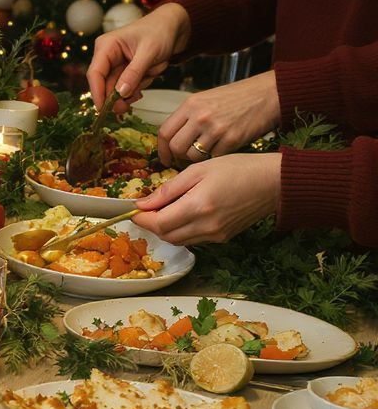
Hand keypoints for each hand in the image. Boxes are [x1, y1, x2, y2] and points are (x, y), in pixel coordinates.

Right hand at [86, 3, 190, 111]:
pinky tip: (147, 79)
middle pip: (104, 84)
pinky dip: (137, 88)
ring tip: (148, 77)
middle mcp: (107, 56)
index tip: (103, 109)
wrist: (175, 26)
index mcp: (106, 46)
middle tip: (126, 108)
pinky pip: (127, 87)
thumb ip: (134, 73)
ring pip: (116, 88)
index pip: (95, 73)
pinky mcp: (125, 71)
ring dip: (132, 90)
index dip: (97, 92)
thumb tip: (121, 93)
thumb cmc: (160, 31)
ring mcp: (116, 64)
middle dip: (117, 96)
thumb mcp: (149, 52)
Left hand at [132, 153, 280, 244]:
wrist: (273, 182)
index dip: (142, 219)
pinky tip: (186, 214)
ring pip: (179, 240)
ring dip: (167, 229)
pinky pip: (193, 239)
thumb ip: (168, 190)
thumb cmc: (237, 168)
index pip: (158, 224)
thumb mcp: (197, 171)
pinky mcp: (223, 238)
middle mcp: (206, 227)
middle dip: (153, 224)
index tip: (134, 210)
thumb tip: (143, 204)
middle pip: (166, 235)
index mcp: (197, 207)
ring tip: (167, 209)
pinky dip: (182, 230)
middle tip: (150, 208)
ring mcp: (216, 236)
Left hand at [156, 71, 279, 166]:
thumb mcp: (206, 100)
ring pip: (193, 156)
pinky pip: (214, 157)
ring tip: (206, 151)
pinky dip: (215, 157)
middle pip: (176, 147)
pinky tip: (222, 149)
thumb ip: (188, 117)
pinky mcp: (232, 140)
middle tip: (184, 159)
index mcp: (190, 104)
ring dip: (197, 159)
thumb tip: (172, 140)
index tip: (165, 158)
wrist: (268, 94)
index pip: (164, 132)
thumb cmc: (237, 97)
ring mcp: (216, 128)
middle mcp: (200, 116)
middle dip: (178, 156)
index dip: (162, 149)